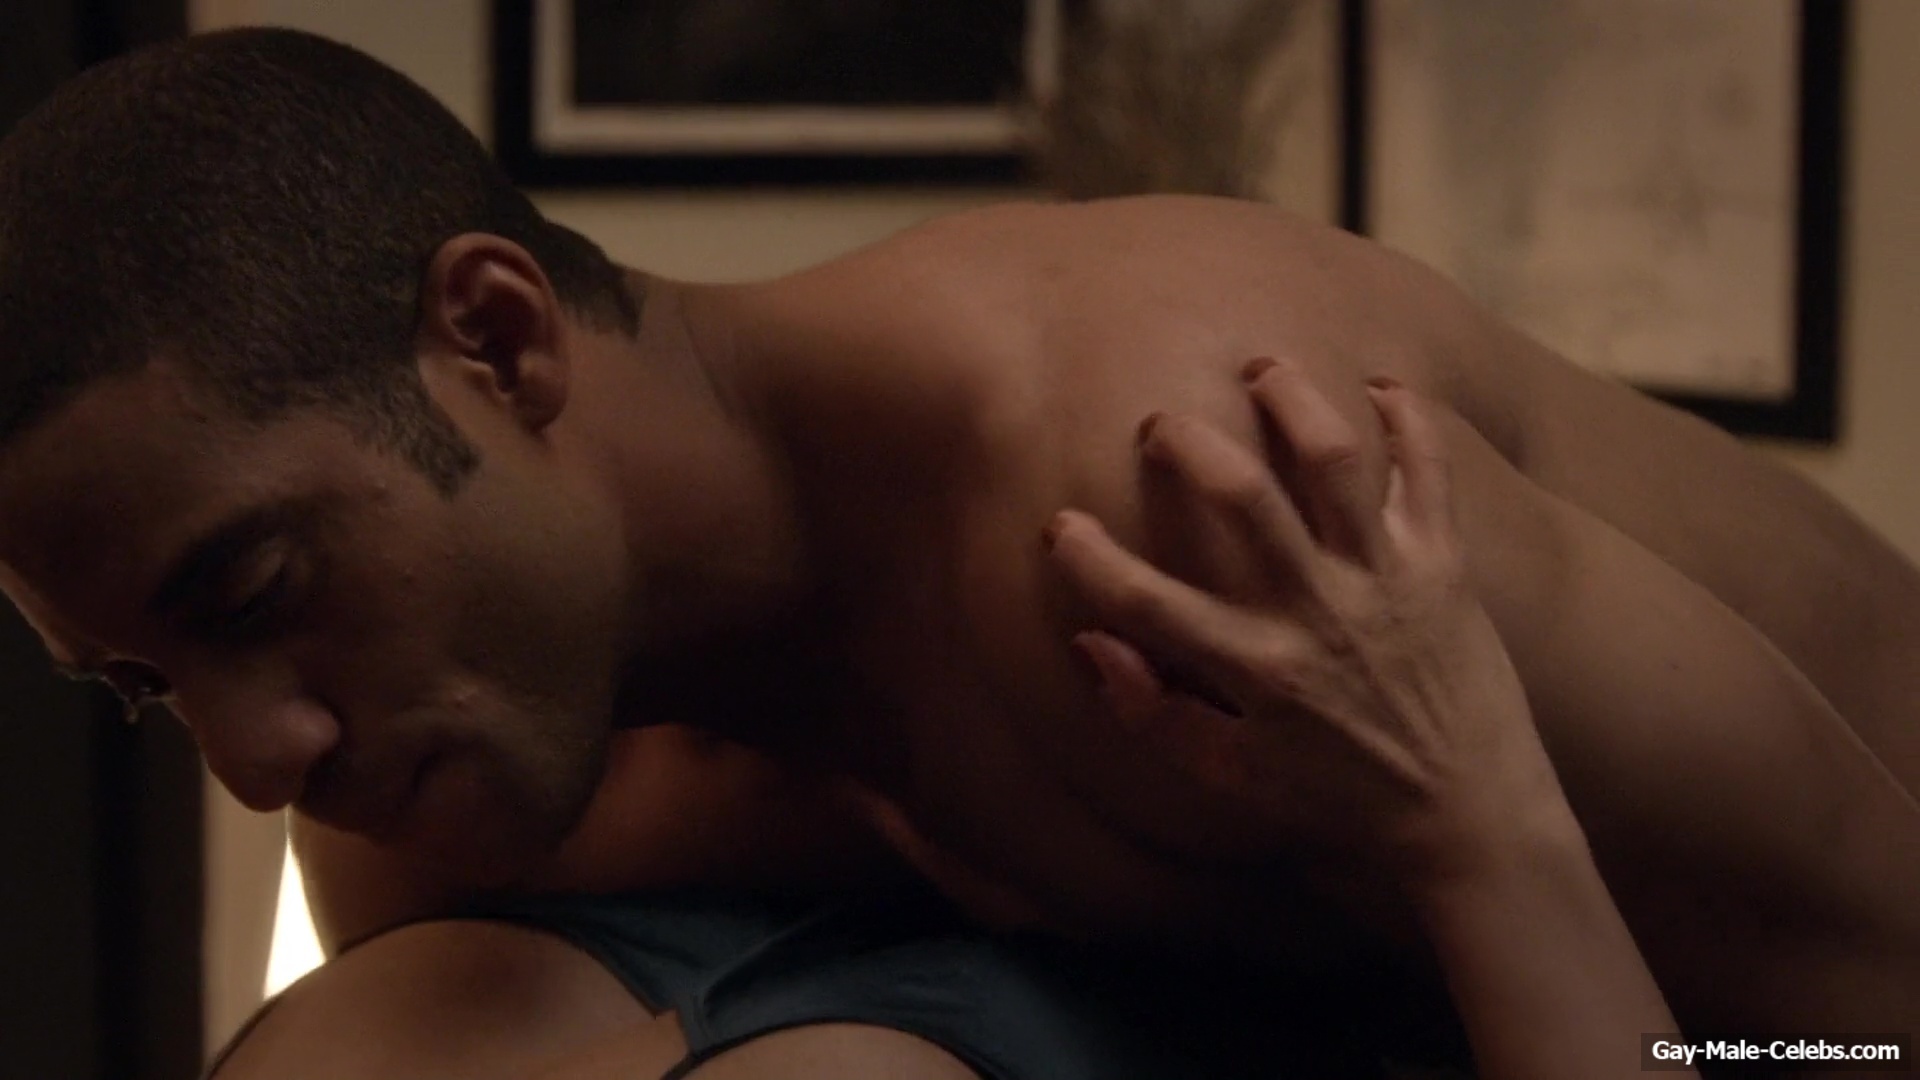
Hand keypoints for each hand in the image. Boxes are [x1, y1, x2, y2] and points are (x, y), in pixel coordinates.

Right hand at [1044, 359, 1576, 891]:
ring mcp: (1386, 582)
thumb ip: (1154, 713)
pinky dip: (1408, 420)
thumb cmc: (1343, 796)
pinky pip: (1429, 473)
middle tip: (1165, 423)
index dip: (1089, 559)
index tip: (1059, 525)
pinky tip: (1378, 388)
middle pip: (1243, 497)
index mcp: (1259, 671)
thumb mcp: (1233, 774)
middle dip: (1189, 442)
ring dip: (1292, 400)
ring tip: (1262, 369)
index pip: (1150, 604)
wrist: (1472, 813)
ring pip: (1335, 461)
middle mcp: (1319, 613)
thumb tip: (1090, 643)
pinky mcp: (1444, 566)